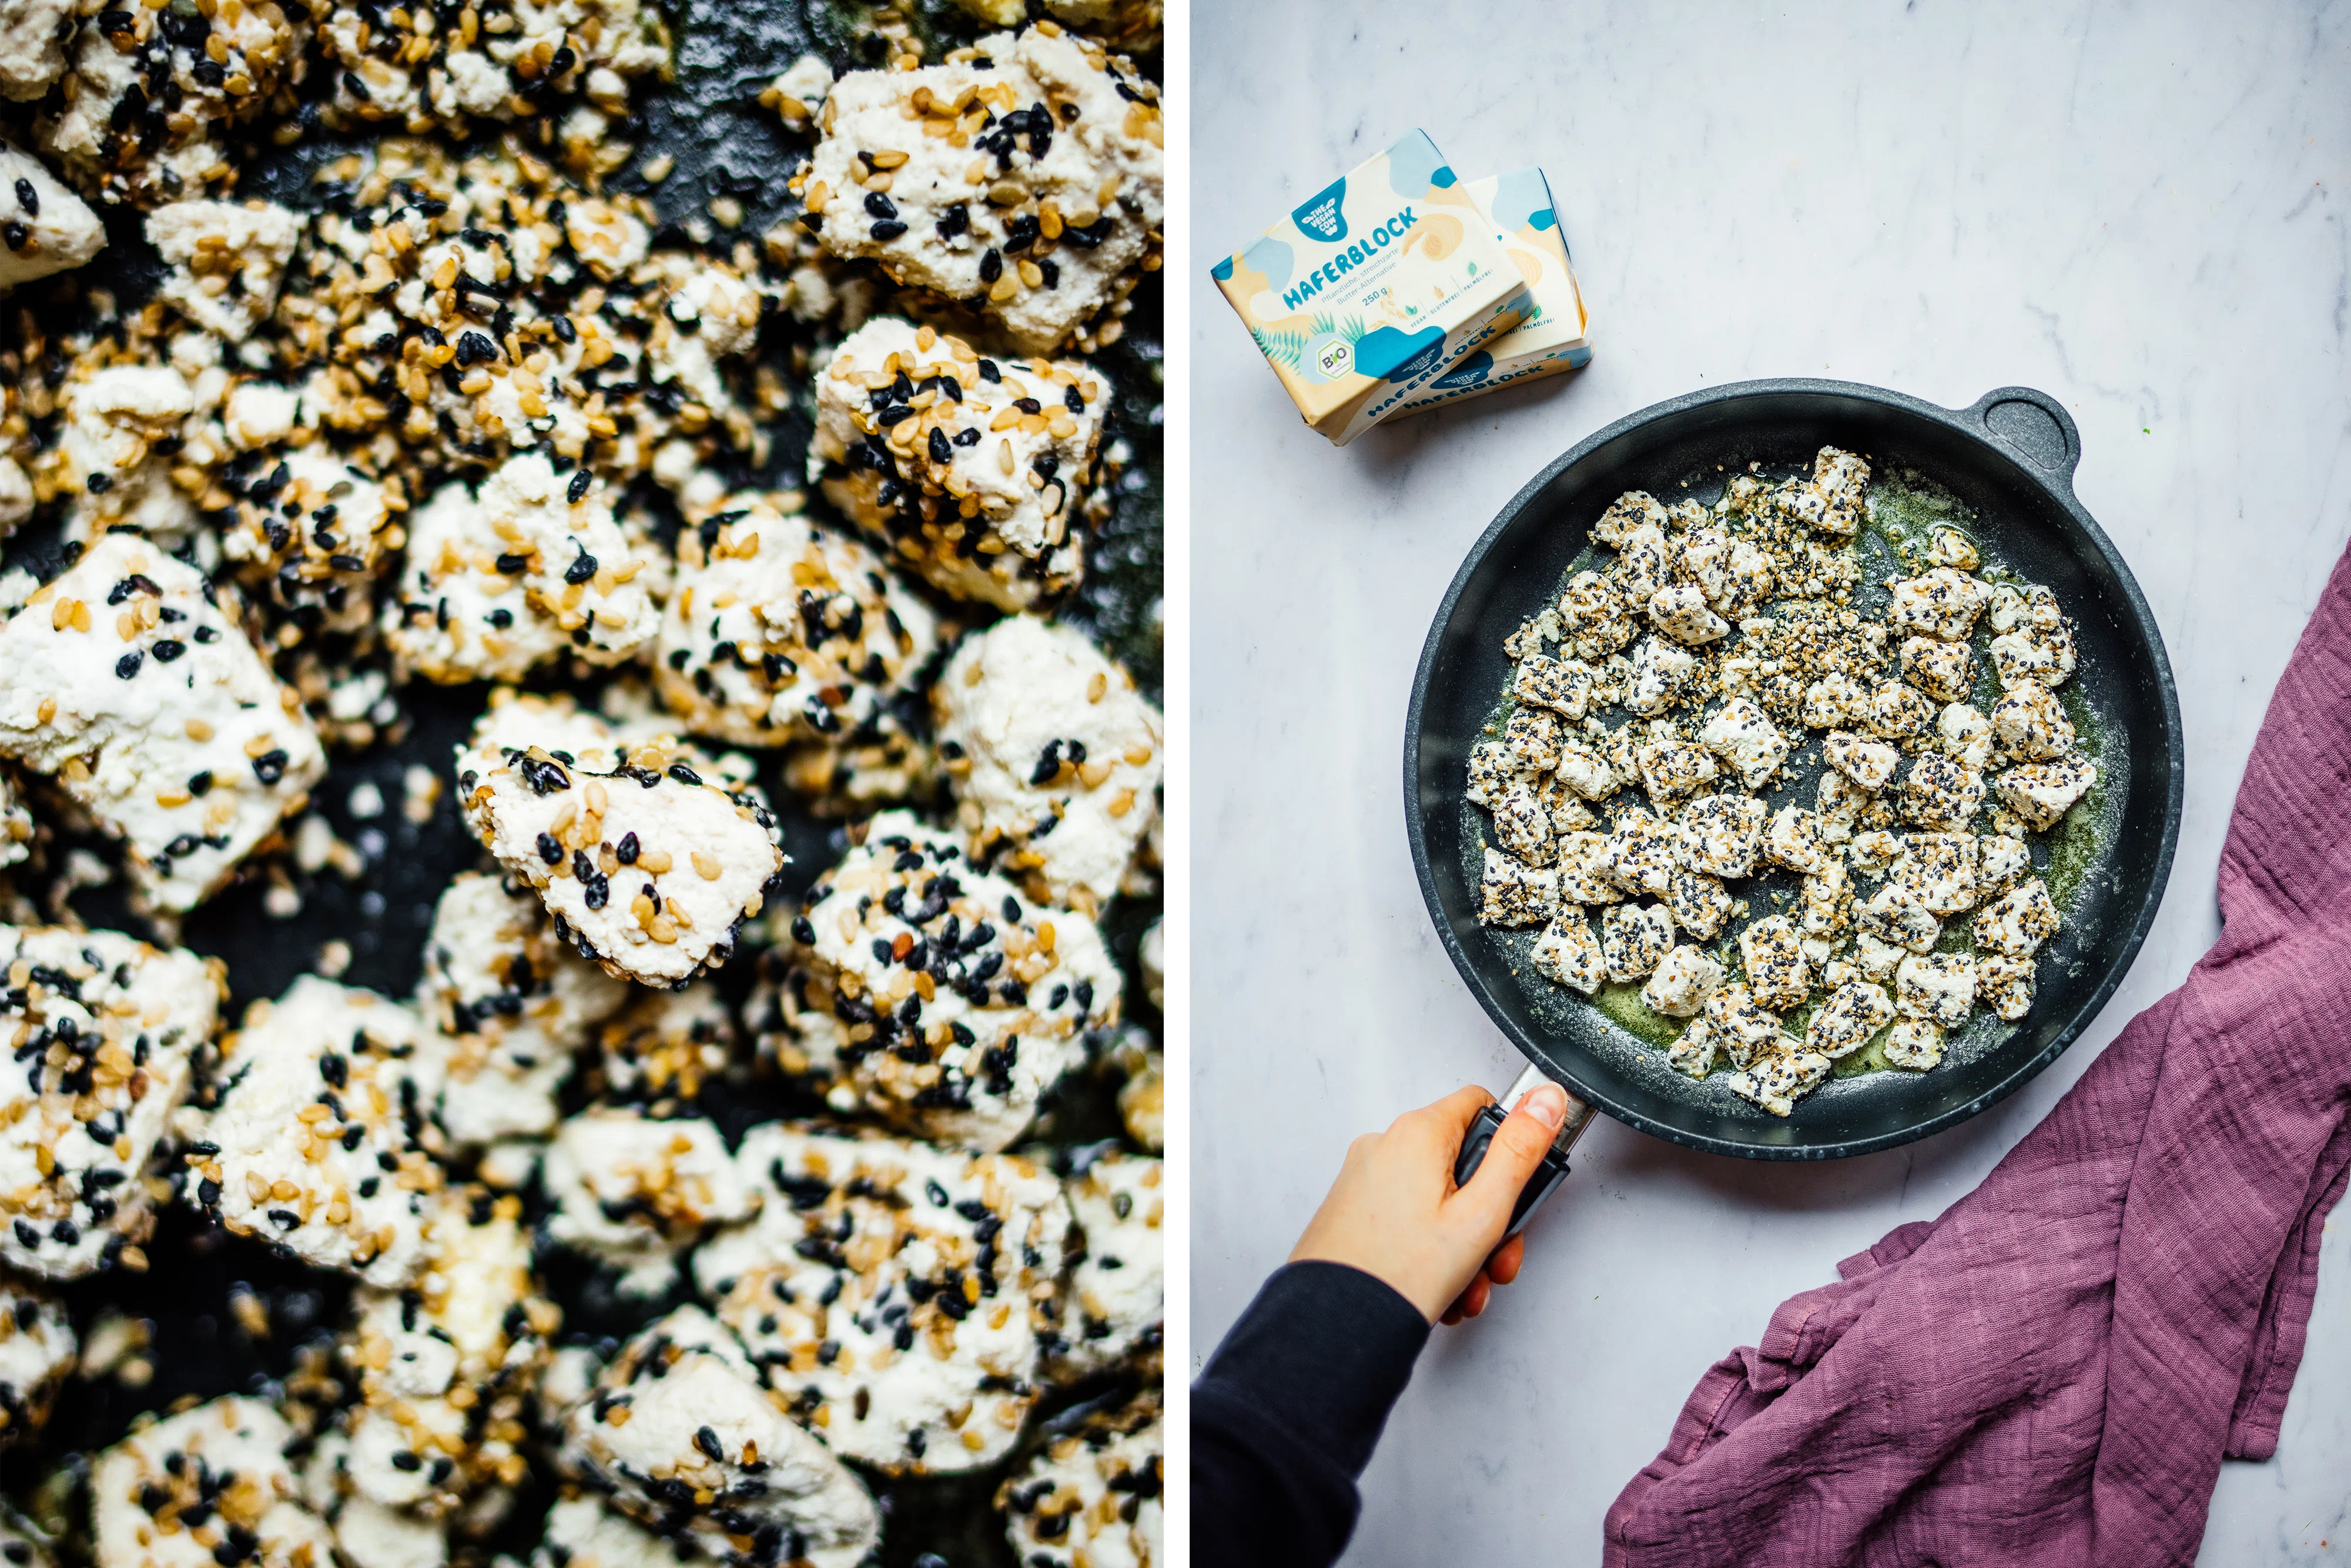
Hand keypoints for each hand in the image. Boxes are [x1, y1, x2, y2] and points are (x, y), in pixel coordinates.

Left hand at [1289, 1081, 1569, 1325]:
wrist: (1338, 1323)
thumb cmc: (1400, 1273)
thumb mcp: (1482, 1212)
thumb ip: (1519, 1151)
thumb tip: (1546, 1100)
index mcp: (1418, 1134)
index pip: (1482, 1106)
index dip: (1512, 1143)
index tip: (1521, 1183)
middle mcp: (1385, 1146)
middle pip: (1462, 1163)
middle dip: (1490, 1217)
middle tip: (1496, 1257)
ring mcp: (1366, 1179)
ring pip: (1438, 1199)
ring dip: (1463, 1245)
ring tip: (1465, 1285)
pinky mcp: (1353, 1209)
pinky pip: (1408, 1217)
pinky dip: (1429, 1250)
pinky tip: (1438, 1289)